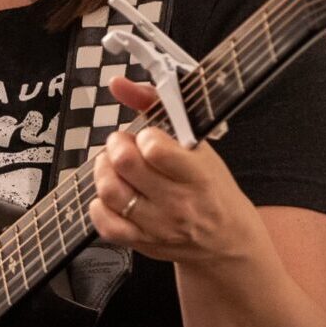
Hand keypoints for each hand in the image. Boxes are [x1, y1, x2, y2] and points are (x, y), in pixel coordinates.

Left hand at [87, 76, 264, 267]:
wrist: (226, 240)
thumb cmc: (211, 188)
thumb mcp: (198, 146)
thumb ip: (157, 107)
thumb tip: (118, 84)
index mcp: (198, 175)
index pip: (156, 150)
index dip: (144, 136)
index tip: (148, 136)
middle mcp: (178, 202)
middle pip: (125, 165)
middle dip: (116, 145)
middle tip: (122, 144)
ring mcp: (158, 225)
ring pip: (110, 192)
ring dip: (103, 170)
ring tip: (113, 165)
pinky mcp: (141, 243)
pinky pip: (105, 224)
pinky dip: (99, 205)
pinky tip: (110, 194)